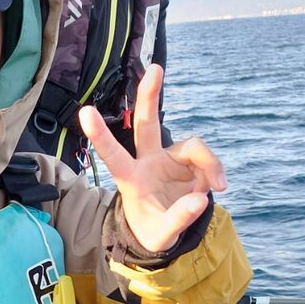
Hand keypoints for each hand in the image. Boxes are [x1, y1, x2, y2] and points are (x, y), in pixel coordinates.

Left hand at [78, 65, 226, 253]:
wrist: (165, 232)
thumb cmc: (153, 234)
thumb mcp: (163, 235)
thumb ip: (179, 219)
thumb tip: (201, 198)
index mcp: (131, 179)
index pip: (113, 155)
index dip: (101, 135)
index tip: (85, 112)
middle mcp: (148, 162)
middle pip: (147, 123)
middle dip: (150, 95)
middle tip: (155, 68)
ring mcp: (168, 159)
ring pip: (194, 147)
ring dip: (210, 164)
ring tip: (220, 187)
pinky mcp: (187, 161)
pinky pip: (207, 159)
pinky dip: (215, 171)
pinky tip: (218, 187)